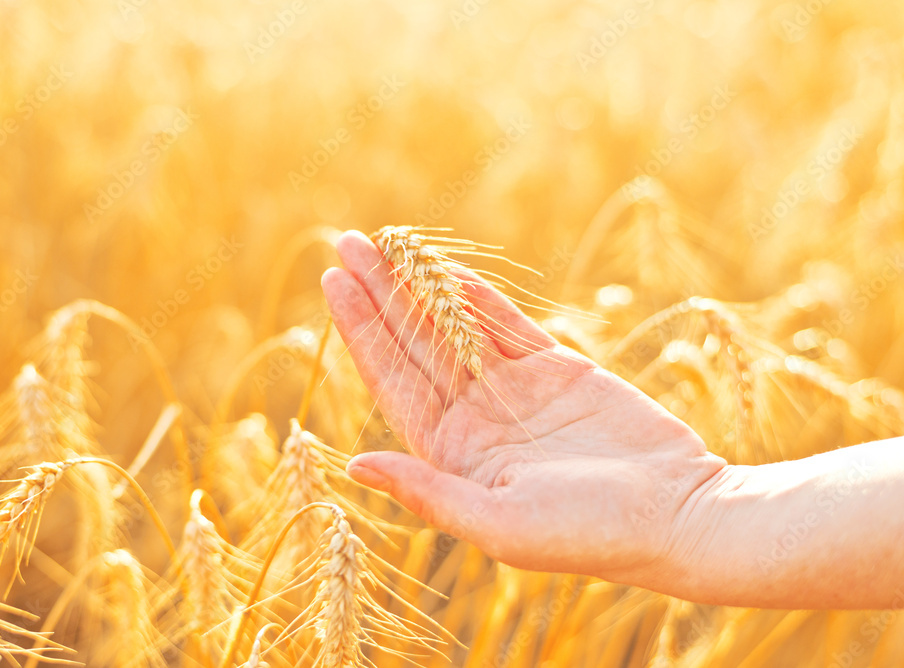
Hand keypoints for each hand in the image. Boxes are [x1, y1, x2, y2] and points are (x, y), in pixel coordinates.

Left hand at [320, 230, 725, 584]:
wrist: (677, 513)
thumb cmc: (588, 533)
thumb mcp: (499, 522)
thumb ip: (427, 492)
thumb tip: (355, 466)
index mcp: (452, 456)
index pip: (393, 383)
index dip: (361, 332)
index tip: (334, 284)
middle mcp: (475, 419)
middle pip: (415, 345)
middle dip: (380, 296)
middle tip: (347, 244)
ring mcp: (514, 391)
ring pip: (455, 327)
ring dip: (420, 286)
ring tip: (385, 243)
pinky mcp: (557, 370)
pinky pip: (506, 324)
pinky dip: (478, 294)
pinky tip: (447, 267)